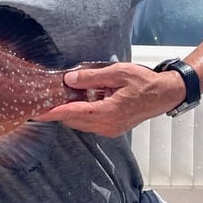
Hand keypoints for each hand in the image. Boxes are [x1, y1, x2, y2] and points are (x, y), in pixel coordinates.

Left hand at [34, 62, 183, 136]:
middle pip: (74, 121)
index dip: (53, 112)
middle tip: (44, 100)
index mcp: (108, 112)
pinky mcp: (113, 128)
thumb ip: (92, 77)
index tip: (38, 112)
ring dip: (70, 113)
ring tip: (59, 99)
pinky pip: (90, 123)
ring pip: (81, 124)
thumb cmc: (144, 82)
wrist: (164, 94)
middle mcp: (107, 125)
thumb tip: (70, 80)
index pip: (73, 113)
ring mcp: (110, 129)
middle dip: (58, 112)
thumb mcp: (117, 73)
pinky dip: (80, 114)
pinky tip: (78, 101)